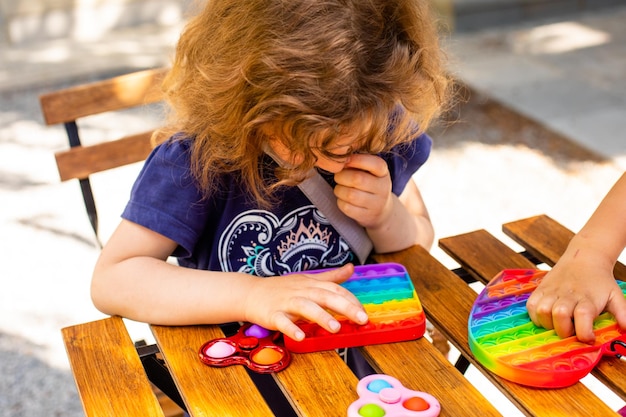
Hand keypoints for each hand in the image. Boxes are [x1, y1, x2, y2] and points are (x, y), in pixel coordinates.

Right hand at [242, 264, 367, 340]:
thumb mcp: (307, 280)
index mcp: (311, 284)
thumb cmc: (282, 288)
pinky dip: (291, 328)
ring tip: (335, 328)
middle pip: (325, 296)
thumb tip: (351, 268)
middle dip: (345, 307)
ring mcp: (286, 302)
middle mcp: (301, 291)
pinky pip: (282, 321)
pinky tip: (300, 337)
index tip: (364, 312)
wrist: (250, 293)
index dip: (351, 300)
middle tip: (362, 319)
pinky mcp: (272, 314)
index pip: (335, 289)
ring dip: (321, 316)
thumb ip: (331, 277)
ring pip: (305, 307)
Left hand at [333, 154, 393, 228]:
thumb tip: (339, 158)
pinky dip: (340, 202)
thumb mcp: (370, 172)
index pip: (375, 164)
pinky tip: (343, 199)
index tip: (345, 160)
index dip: (357, 160)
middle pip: (358, 179)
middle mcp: (383, 188)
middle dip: (342, 176)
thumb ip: (358, 163)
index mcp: (383, 173)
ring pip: (351, 195)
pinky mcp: (366, 216)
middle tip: (338, 176)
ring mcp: (376, 204)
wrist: (381, 211)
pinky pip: (347, 208)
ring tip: (339, 188)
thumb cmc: (369, 185)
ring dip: (339, 190)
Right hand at [526, 251, 625, 342]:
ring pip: (542, 311)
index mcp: (587, 299)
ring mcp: (552, 291)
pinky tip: (547, 318)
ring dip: (548, 324)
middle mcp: (568, 295)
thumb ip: (623, 314)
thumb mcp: (616, 296)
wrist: (583, 258)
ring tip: (558, 324)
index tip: (589, 338)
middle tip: (571, 331)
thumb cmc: (600, 281)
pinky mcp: (540, 290)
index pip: (583, 317)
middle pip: (559, 315)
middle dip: (564, 330)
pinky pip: (531, 306)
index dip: (584, 333)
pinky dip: (536, 316)